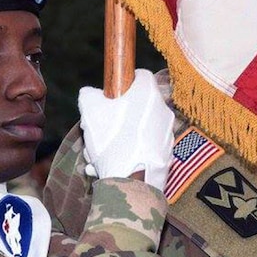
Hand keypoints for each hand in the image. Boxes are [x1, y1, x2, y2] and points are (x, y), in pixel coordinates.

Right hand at [77, 71, 175, 188]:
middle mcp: (163, 110)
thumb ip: (89, 95)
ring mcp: (167, 133)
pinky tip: (113, 165)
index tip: (110, 96)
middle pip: (137, 106)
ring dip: (119, 138)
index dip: (122, 83)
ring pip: (138, 129)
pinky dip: (130, 154)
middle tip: (98, 130)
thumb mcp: (91, 111)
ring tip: (100, 154)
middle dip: (115, 117)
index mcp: (148, 93)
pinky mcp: (167, 154)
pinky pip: (144, 148)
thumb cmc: (113, 141)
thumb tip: (89, 93)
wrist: (132, 181)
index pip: (140, 75)